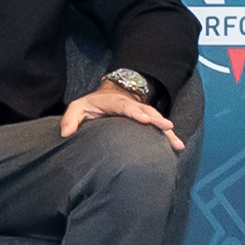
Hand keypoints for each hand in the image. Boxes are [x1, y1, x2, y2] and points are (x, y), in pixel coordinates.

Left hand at [61, 80, 184, 149]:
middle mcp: (131, 105)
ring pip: (156, 119)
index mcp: (114, 102)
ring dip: (167, 131)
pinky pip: (157, 127)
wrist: (106, 96)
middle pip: (147, 111)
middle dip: (158, 120)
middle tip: (169, 128)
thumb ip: (70, 119)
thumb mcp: (77, 108)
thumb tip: (66, 133)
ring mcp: (140, 111)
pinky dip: (167, 136)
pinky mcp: (145, 119)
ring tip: (177, 144)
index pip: (126, 106)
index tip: (146, 120)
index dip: (136, 112)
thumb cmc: (91, 105)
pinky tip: (176, 147)